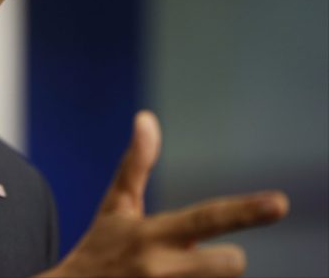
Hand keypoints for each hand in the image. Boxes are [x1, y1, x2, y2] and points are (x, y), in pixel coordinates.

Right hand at [39, 111, 288, 277]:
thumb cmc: (100, 249)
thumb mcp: (116, 207)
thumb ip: (136, 164)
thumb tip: (146, 117)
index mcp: (151, 235)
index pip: (206, 219)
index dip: (246, 211)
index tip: (280, 203)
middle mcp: (161, 268)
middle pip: (231, 264)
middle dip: (223, 260)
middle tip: (193, 258)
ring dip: (203, 277)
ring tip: (170, 273)